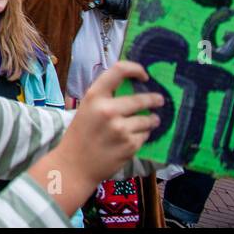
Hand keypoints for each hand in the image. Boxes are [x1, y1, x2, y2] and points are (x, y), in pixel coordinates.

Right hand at [54, 61, 162, 184]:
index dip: (135, 69)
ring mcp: (120, 128)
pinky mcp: (130, 145)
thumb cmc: (80, 134)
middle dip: (154, 99)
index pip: (118, 71)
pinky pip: (145, 135)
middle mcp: (107, 110)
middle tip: (158, 100)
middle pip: (141, 98)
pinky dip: (142, 135)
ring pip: (148, 119)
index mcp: (93, 96)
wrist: (74, 165)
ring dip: (152, 120)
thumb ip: (105, 97)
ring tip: (151, 120)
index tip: (144, 75)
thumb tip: (132, 86)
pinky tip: (133, 138)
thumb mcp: (86, 109)